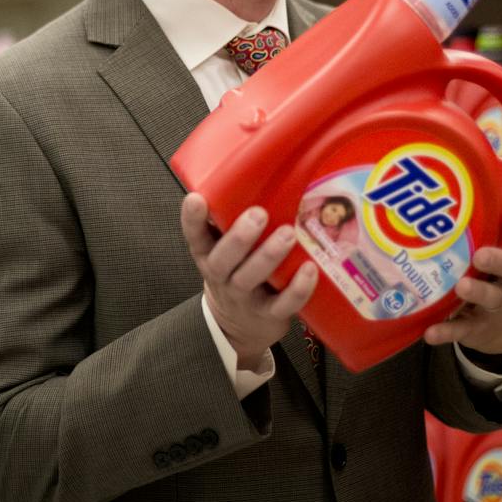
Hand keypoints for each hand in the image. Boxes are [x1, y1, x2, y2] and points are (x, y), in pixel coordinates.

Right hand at [181, 193, 318, 371]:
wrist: (238, 326)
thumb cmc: (235, 274)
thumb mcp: (222, 249)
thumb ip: (229, 221)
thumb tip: (250, 174)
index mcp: (207, 255)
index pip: (194, 236)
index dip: (192, 219)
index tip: (196, 199)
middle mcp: (222, 277)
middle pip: (222, 260)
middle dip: (239, 237)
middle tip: (258, 214)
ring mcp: (244, 297)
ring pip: (251, 278)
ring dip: (269, 256)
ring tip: (287, 234)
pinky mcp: (269, 314)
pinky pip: (282, 304)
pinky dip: (297, 289)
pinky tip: (309, 270)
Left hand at [423, 206, 501, 353]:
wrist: (496, 327)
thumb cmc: (485, 275)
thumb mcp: (486, 252)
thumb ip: (470, 229)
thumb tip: (427, 196)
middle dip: (498, 260)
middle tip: (481, 255)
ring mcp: (494, 305)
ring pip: (491, 298)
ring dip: (477, 292)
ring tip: (461, 287)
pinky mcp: (476, 327)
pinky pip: (461, 330)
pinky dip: (446, 332)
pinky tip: (429, 333)